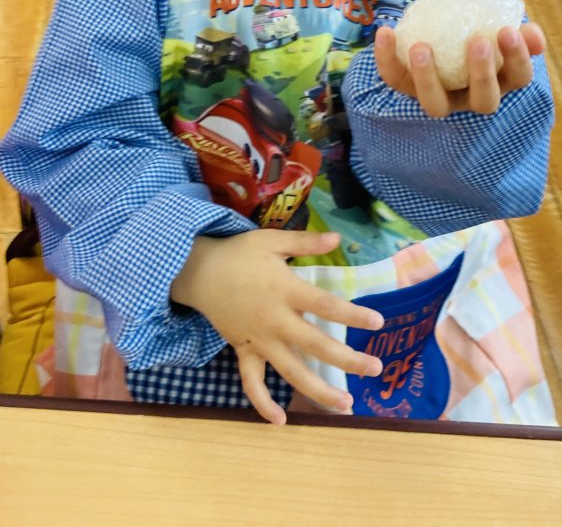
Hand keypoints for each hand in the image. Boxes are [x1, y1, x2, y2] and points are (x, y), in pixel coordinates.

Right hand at [171, 229, 383, 424]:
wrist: (197, 271)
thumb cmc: (239, 254)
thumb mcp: (271, 240)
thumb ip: (305, 242)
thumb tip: (337, 236)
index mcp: (284, 290)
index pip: (325, 305)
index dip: (352, 315)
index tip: (378, 323)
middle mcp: (274, 320)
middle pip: (315, 345)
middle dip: (347, 360)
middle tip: (375, 369)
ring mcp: (258, 340)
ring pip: (291, 372)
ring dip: (318, 392)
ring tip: (345, 406)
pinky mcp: (243, 351)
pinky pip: (251, 382)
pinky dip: (263, 403)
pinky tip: (280, 421)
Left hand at [374, 23, 545, 117]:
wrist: (437, 32)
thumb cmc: (474, 30)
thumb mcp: (496, 29)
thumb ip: (517, 32)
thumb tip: (531, 34)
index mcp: (500, 80)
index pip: (518, 78)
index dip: (516, 59)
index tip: (508, 31)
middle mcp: (471, 97)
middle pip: (483, 102)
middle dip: (482, 74)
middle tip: (478, 41)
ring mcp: (440, 97)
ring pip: (435, 104)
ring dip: (427, 77)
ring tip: (421, 47)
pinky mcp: (408, 88)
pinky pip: (396, 79)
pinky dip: (386, 58)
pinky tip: (386, 31)